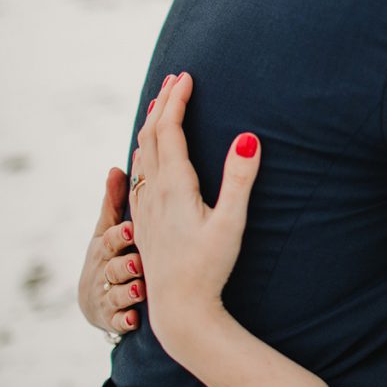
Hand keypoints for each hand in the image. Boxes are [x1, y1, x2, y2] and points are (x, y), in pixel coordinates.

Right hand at [78, 168, 144, 334]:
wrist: (96, 300)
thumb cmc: (109, 255)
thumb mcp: (107, 229)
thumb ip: (113, 202)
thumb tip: (117, 167)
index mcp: (104, 247)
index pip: (109, 240)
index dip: (118, 236)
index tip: (131, 229)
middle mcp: (103, 271)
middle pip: (112, 267)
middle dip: (123, 265)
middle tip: (136, 263)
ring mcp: (106, 296)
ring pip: (116, 294)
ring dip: (127, 292)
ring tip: (139, 291)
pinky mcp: (111, 319)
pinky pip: (118, 321)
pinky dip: (124, 320)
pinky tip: (134, 319)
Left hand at [129, 72, 260, 353]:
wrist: (180, 309)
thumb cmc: (210, 268)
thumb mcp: (232, 223)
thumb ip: (240, 180)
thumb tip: (248, 138)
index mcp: (175, 187)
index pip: (170, 131)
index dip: (177, 101)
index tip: (186, 76)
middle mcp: (154, 193)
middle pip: (151, 135)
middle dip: (163, 103)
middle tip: (176, 78)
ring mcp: (146, 207)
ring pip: (140, 153)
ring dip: (151, 124)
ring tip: (161, 104)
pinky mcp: (145, 221)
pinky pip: (138, 173)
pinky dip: (143, 149)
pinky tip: (146, 154)